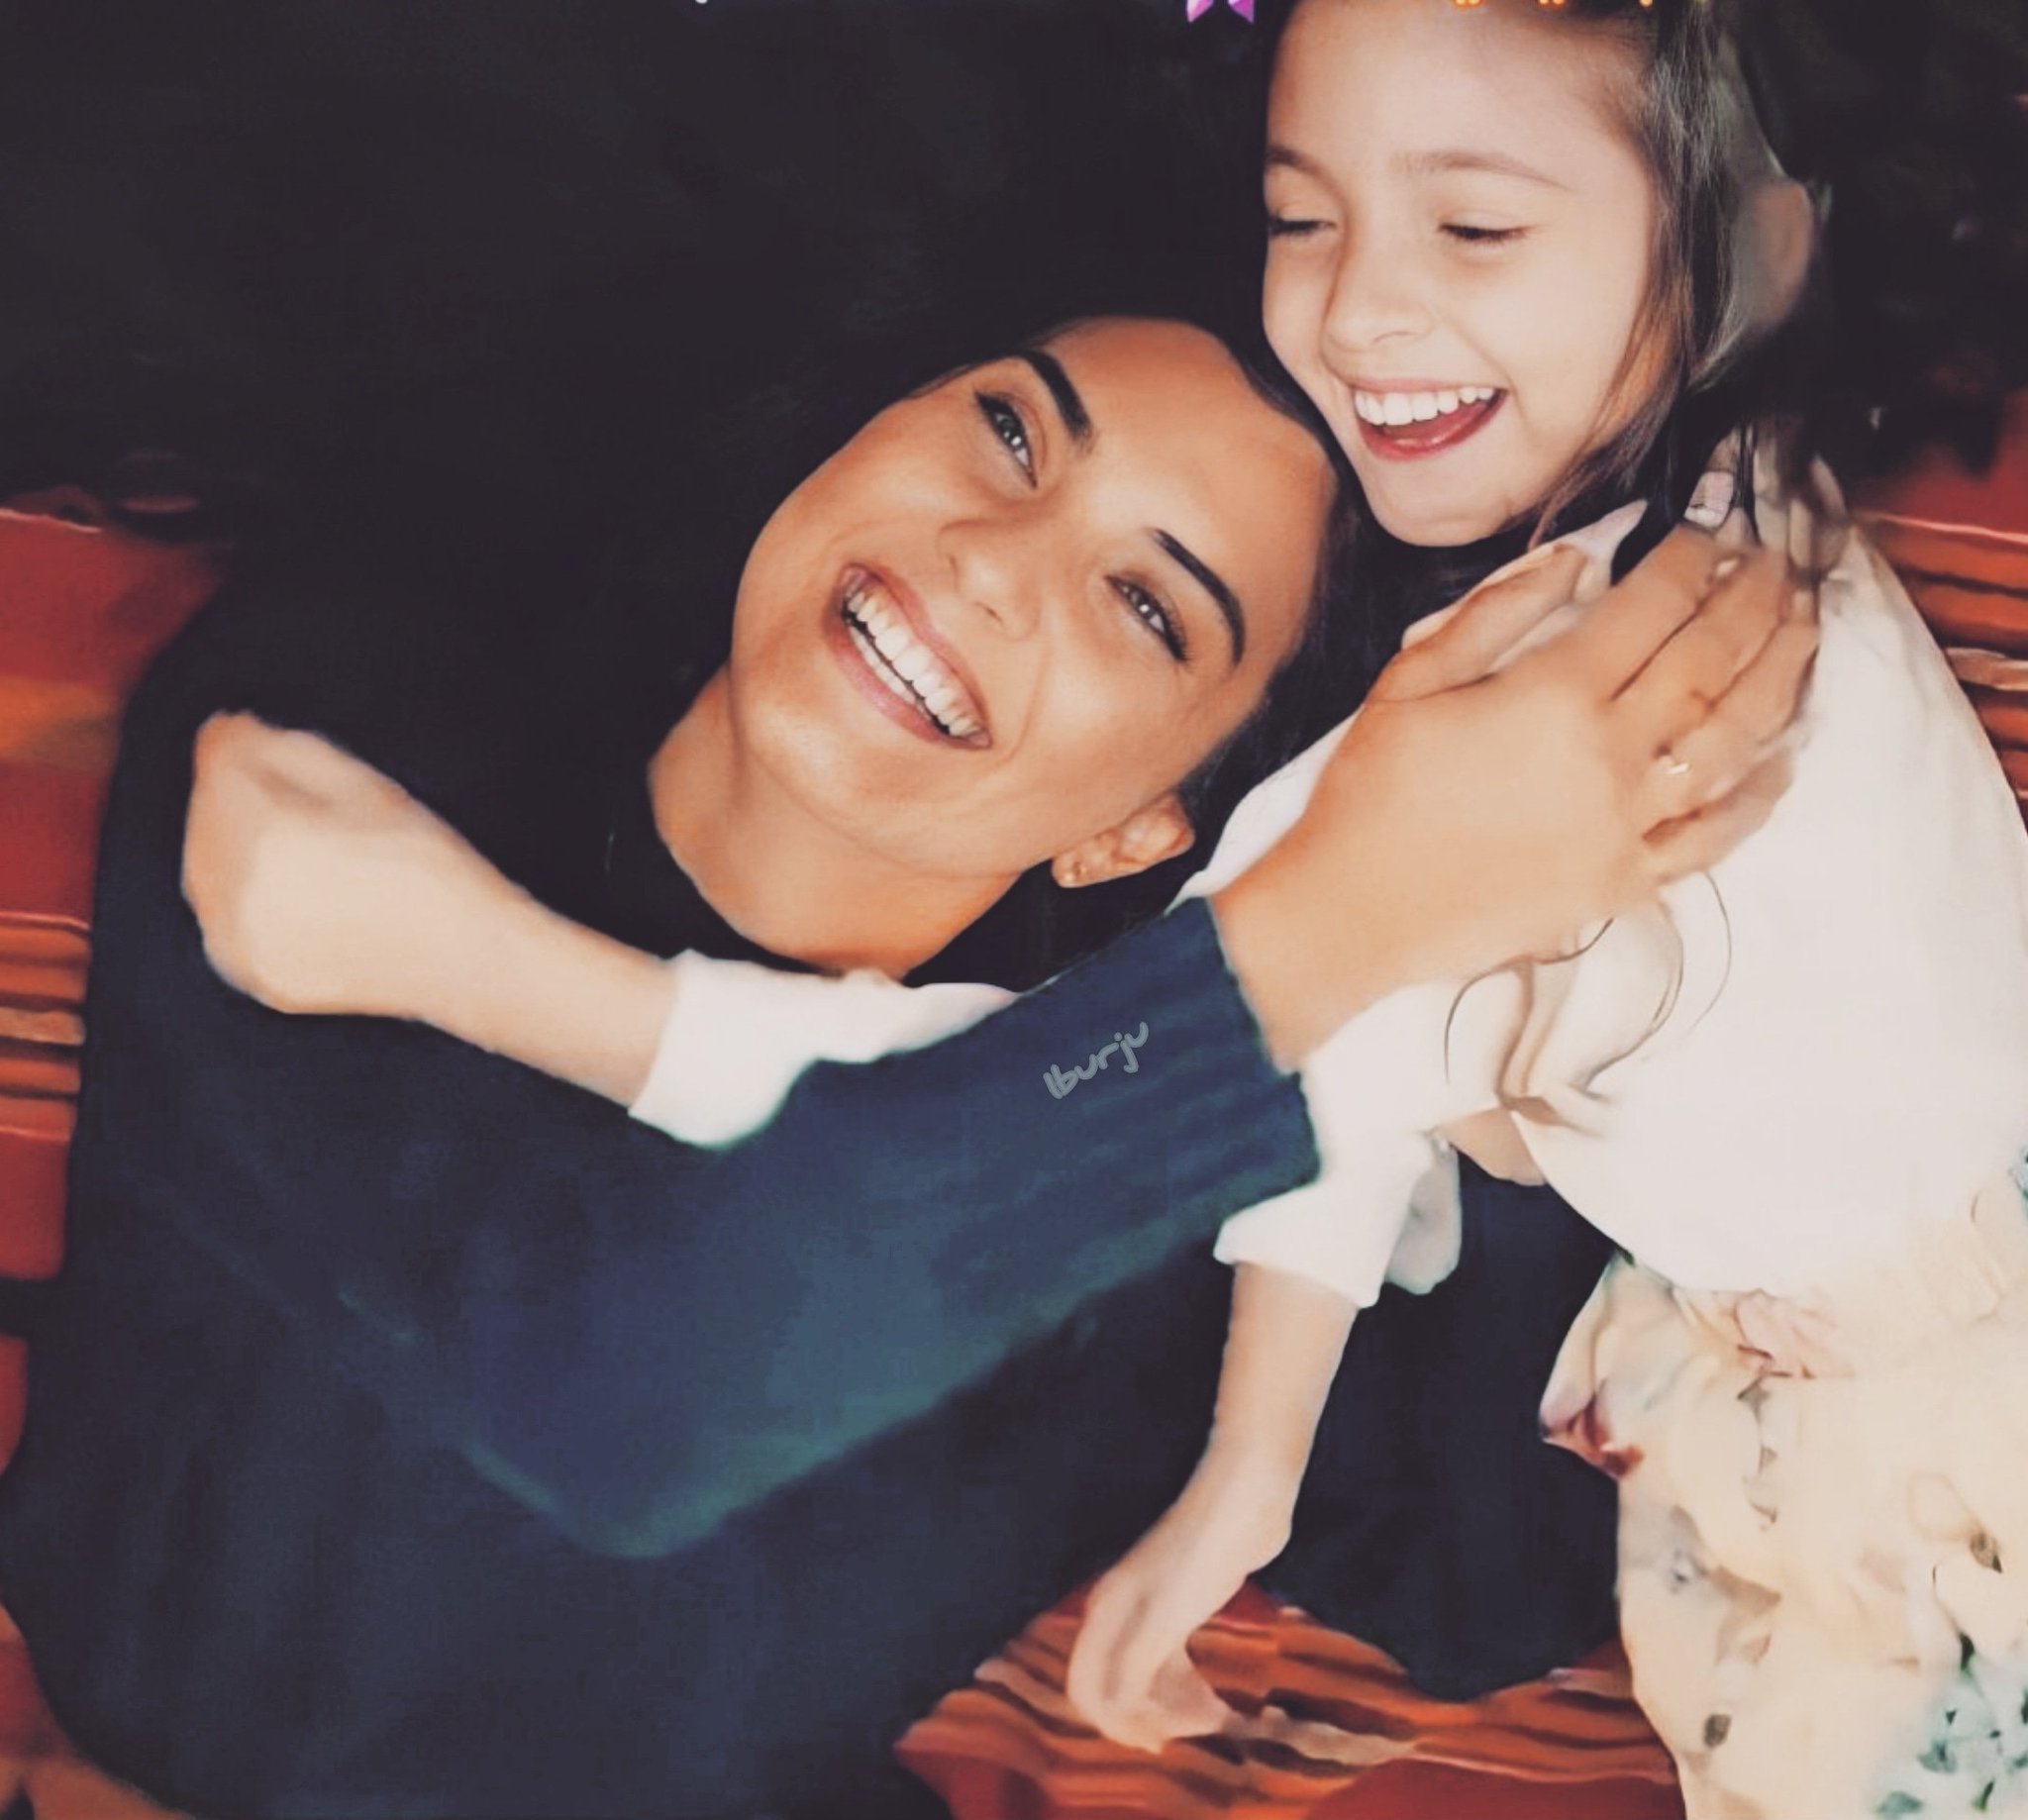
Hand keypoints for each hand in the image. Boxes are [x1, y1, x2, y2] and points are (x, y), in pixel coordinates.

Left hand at [183, 712, 509, 1018]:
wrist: (466, 955)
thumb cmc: (429, 867)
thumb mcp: (367, 788)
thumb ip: (289, 752)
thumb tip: (229, 735)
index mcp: (270, 836)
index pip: (222, 770)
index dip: (233, 742)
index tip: (241, 727)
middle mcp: (243, 893)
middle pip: (207, 817)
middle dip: (231, 792)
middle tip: (277, 784)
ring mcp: (244, 942)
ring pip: (206, 869)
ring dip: (230, 841)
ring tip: (288, 836)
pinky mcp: (256, 974)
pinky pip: (224, 918)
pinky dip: (239, 893)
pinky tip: (286, 885)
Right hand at [1064, 1456, 1294, 1752]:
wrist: (1244, 1501)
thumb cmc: (1201, 1555)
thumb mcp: (1165, 1617)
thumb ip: (1133, 1667)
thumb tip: (1111, 1713)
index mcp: (1105, 1613)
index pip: (1085, 1686)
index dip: (1113, 1724)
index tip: (1157, 1747)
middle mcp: (1119, 1614)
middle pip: (1114, 1685)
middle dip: (1147, 1718)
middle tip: (1195, 1732)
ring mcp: (1150, 1610)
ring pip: (1145, 1677)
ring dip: (1171, 1706)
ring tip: (1213, 1719)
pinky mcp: (1182, 1607)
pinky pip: (1173, 1663)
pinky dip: (1187, 1687)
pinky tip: (1215, 1701)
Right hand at [1217, 526, 1815, 1063]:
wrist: (1353, 914)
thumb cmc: (1369, 794)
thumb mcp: (1410, 681)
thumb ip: (1496, 613)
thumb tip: (1573, 563)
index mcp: (1553, 696)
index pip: (1652, 607)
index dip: (1691, 560)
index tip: (1710, 534)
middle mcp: (1609, 757)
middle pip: (1710, 663)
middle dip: (1753, 603)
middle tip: (1779, 566)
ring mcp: (1626, 825)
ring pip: (1733, 741)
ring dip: (1779, 680)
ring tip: (1802, 635)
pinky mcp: (1625, 883)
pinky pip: (1712, 836)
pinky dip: (1755, 797)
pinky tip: (1778, 761)